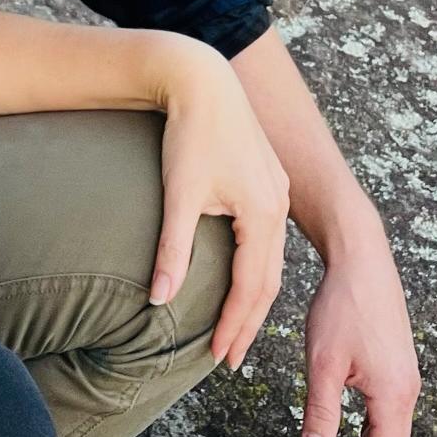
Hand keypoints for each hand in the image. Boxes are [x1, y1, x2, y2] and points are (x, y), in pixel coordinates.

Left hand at [148, 42, 290, 371]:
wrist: (201, 79)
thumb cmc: (189, 134)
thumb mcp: (178, 195)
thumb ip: (172, 252)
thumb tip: (158, 301)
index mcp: (263, 211)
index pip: (251, 285)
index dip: (234, 324)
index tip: (218, 356)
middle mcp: (278, 203)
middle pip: (269, 279)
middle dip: (249, 321)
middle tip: (230, 358)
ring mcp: (277, 190)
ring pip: (272, 258)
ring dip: (254, 296)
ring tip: (236, 328)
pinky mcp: (268, 179)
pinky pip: (270, 237)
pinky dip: (257, 267)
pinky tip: (242, 277)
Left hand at [300, 228, 419, 436]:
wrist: (362, 260)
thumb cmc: (343, 305)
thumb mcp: (322, 363)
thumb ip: (320, 413)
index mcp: (393, 393)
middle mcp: (407, 388)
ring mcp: (406, 375)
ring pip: (390, 428)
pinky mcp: (398, 364)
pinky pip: (389, 408)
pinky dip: (372, 426)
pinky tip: (350, 428)